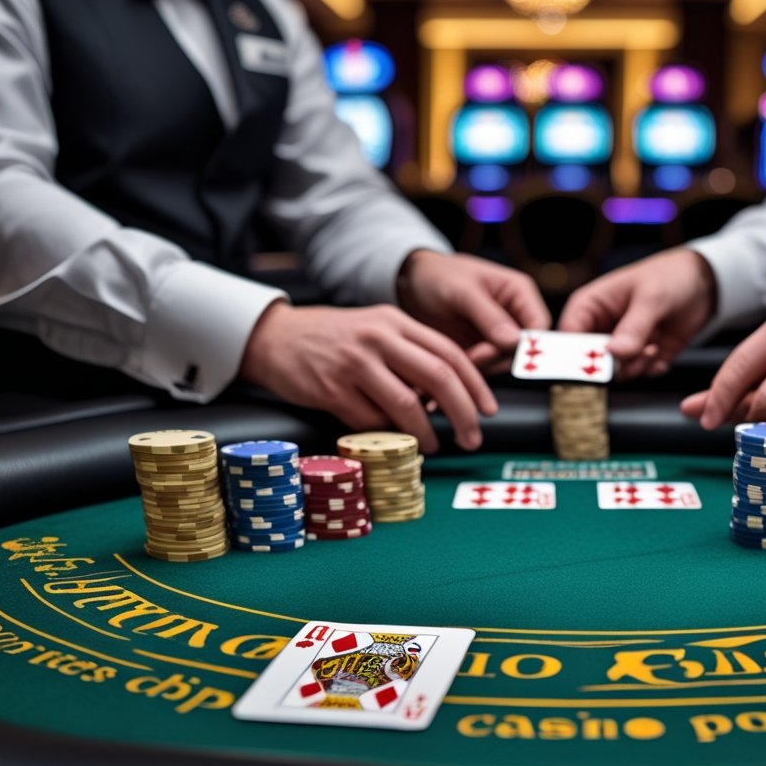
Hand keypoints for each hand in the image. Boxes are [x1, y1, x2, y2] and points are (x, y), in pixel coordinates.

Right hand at [239, 302, 497, 452]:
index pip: (450, 353)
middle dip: (464, 412)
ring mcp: (354, 364)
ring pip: (407, 405)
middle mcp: (379, 338)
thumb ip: (410, 353)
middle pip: (438, 377)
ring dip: (428, 432)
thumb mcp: (376, 330)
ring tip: (434, 444)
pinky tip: (393, 438)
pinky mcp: (332, 390)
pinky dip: (388, 434)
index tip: (489, 410)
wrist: (276, 338)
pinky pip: (371, 421)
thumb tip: (450, 394)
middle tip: (474, 437)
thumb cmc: (335, 339)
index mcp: (396, 321)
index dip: (476, 385)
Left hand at [397, 251, 550, 371]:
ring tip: (457, 361)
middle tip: (472, 356)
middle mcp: (514, 316)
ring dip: (482, 368)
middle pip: (523, 351)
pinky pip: (484, 369)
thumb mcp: (462, 291)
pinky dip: (469, 373)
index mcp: (519, 293)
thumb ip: (489, 315)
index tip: (496, 350)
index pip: (540, 327)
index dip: (525, 344)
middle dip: (497, 358)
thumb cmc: (438, 276)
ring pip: (503, 364)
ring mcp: (498, 336)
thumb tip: (515, 342)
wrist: (410, 284)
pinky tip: (452, 370)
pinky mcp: (481, 351)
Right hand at [557, 248, 716, 379]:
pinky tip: (660, 350)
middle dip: (612, 364)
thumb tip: (614, 353)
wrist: (706, 284)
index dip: (575, 355)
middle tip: (633, 354)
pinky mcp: (641, 356)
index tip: (595, 364)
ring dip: (635, 366)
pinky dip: (650, 368)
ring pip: (614, 372)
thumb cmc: (670, 277)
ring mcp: (620, 344)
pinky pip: (637, 374)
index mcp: (590, 306)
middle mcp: (600, 327)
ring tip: (652, 348)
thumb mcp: (652, 297)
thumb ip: (633, 327)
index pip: (568, 337)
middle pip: (589, 360)